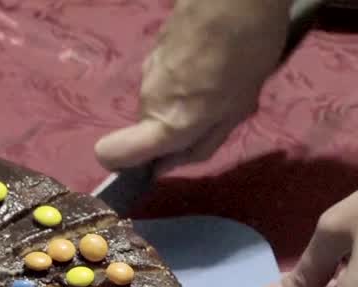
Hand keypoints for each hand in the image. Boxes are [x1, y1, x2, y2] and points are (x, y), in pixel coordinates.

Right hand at [95, 0, 289, 172]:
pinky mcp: (153, 50)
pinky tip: (211, 57)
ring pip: (158, 102)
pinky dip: (182, 77)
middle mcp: (148, 101)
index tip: (152, 161)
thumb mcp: (236, 111)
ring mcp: (147, 72)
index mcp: (168, 123)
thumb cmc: (245, 55)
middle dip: (175, 128)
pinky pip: (163, 79)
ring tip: (218, 78)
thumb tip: (165, 166)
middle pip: (148, 129)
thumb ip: (202, 144)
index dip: (122, 164)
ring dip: (182, 100)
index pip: (112, 154)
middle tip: (214, 110)